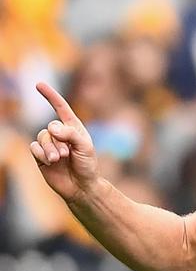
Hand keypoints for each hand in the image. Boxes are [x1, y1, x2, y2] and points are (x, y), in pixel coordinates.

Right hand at [29, 82, 100, 202]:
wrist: (80, 186)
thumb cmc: (87, 164)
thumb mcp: (84, 146)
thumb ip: (70, 134)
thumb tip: (51, 127)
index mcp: (73, 127)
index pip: (60, 107)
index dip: (50, 95)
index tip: (39, 84)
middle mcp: (59, 134)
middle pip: (50, 126)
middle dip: (58, 141)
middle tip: (68, 154)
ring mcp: (49, 144)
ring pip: (41, 137)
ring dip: (50, 149)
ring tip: (60, 160)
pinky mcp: (40, 156)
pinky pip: (34, 147)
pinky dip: (41, 154)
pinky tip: (50, 163)